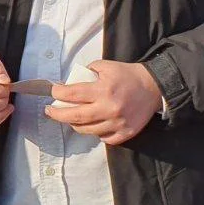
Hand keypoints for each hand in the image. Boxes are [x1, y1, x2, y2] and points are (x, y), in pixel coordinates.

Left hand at [45, 60, 162, 144]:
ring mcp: (118, 123)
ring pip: (87, 130)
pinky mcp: (126, 133)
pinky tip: (93, 125)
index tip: (53, 92)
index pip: (72, 94)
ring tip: (71, 118)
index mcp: (103, 90)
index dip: (57, 93)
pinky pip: (104, 138)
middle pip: (74, 117)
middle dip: (57, 115)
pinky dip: (96, 133)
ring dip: (75, 124)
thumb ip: (87, 72)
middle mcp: (109, 108)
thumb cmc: (127, 75)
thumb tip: (69, 83)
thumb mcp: (106, 66)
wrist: (154, 87)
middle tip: (49, 111)